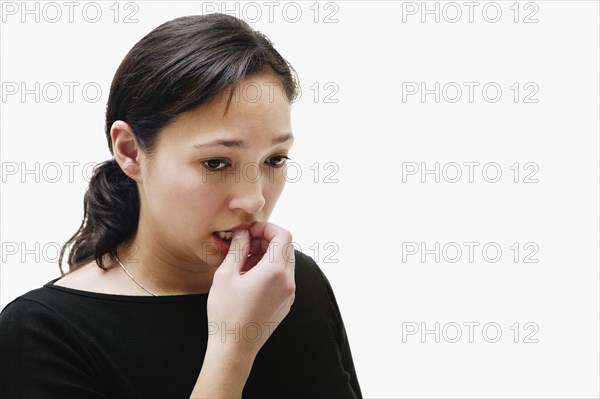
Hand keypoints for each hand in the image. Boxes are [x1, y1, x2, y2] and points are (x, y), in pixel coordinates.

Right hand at [206, 222, 295, 360]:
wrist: (234, 349)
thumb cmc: (226, 312)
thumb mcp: (226, 274)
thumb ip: (238, 248)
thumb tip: (243, 232)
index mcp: (275, 271)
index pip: (283, 235)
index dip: (266, 227)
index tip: (249, 231)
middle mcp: (288, 281)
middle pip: (287, 247)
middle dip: (267, 240)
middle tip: (245, 243)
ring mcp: (290, 294)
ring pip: (286, 262)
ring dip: (269, 254)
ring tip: (244, 260)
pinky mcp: (286, 303)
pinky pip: (284, 277)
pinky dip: (271, 269)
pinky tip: (250, 276)